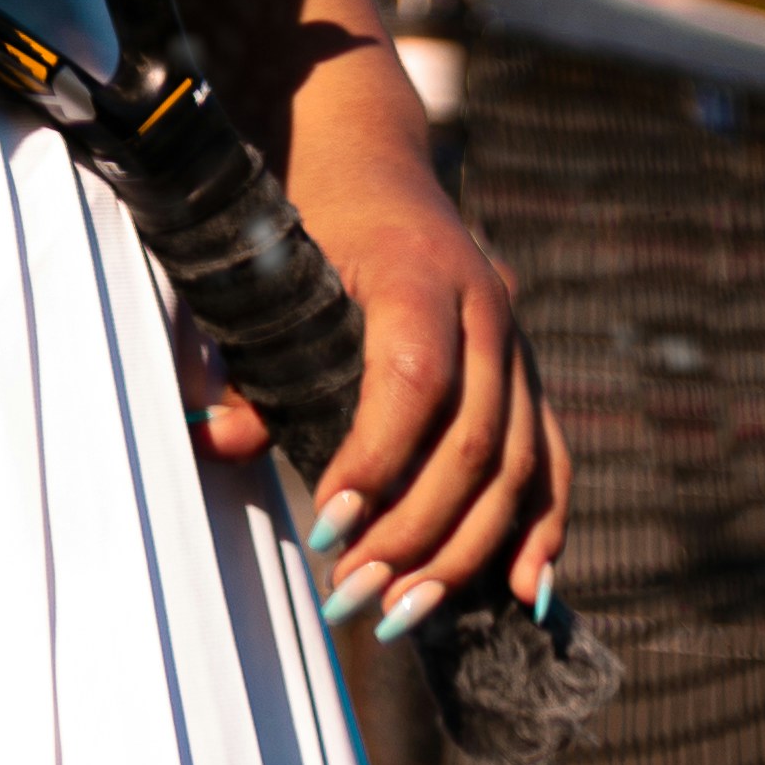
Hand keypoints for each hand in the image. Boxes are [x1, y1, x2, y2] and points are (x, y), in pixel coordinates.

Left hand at [185, 182, 570, 629]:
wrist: (366, 151)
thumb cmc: (304, 214)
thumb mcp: (268, 268)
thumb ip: (247, 361)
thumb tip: (213, 444)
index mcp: (419, 270)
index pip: (414, 380)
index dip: (377, 461)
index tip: (327, 527)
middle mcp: (486, 304)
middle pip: (476, 441)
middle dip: (417, 533)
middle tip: (355, 597)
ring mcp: (517, 338)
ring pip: (520, 462)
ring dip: (469, 551)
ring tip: (408, 612)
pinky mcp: (528, 367)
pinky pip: (551, 455)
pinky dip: (543, 526)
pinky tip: (525, 592)